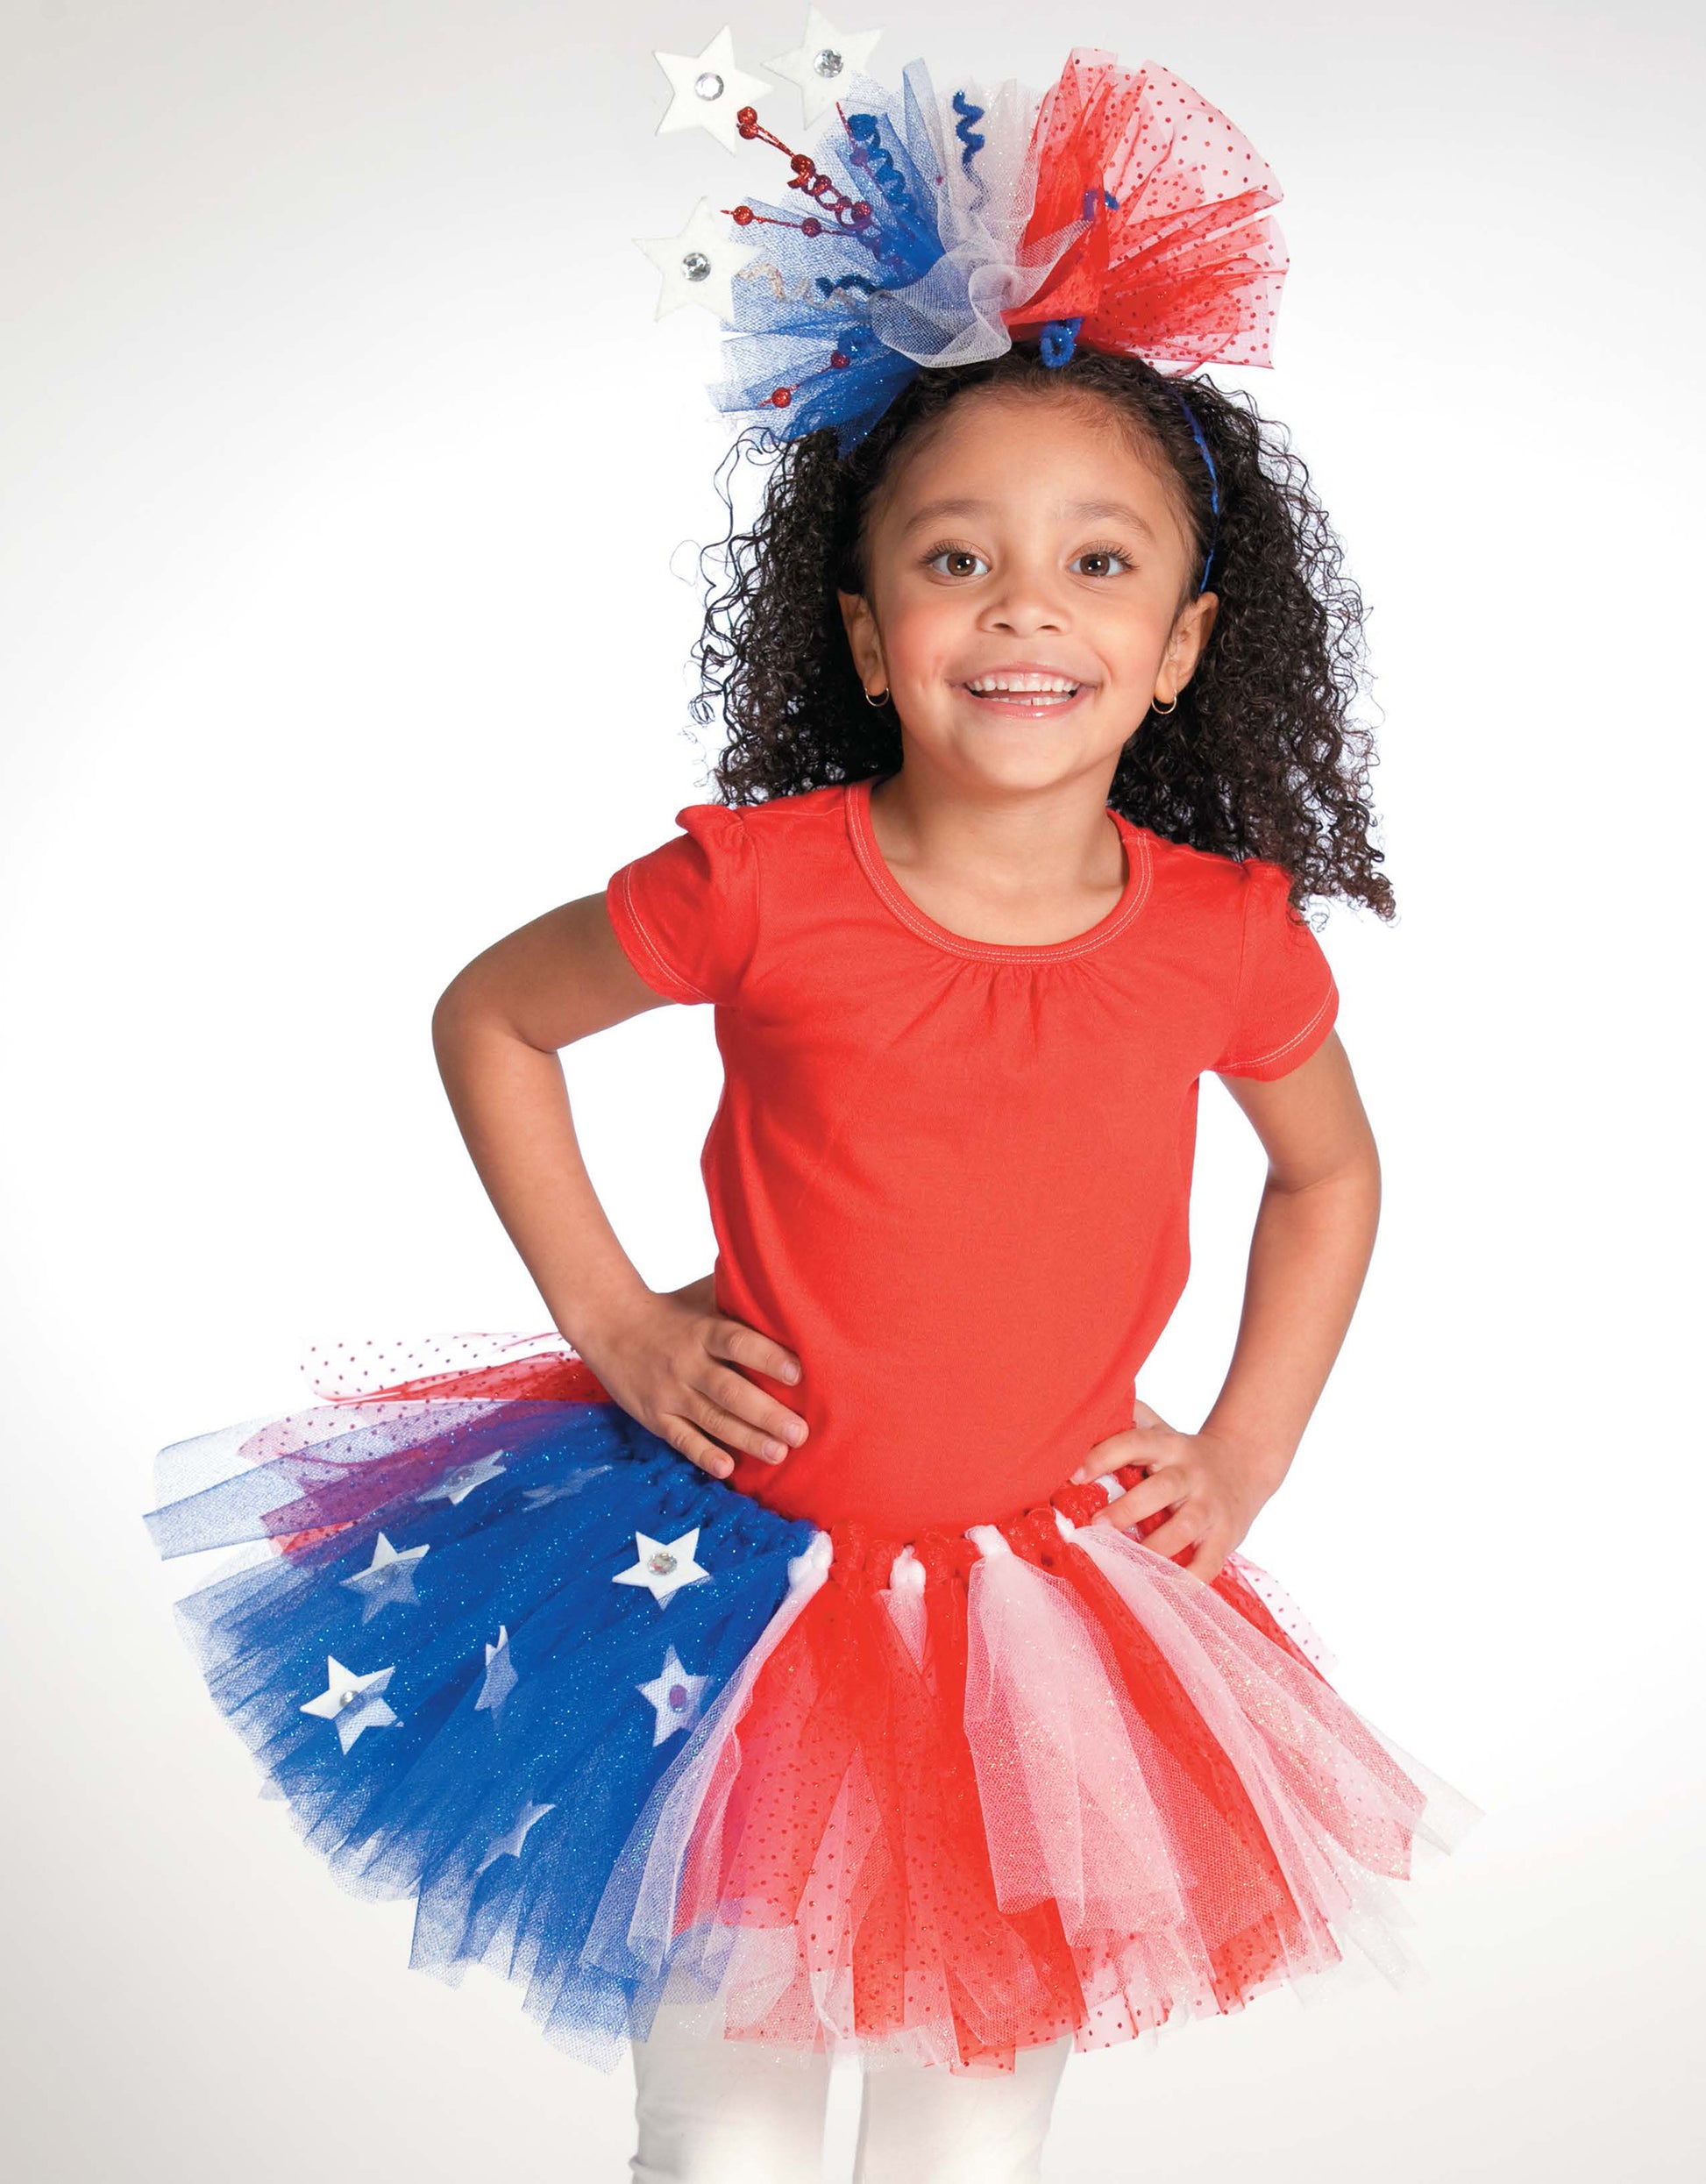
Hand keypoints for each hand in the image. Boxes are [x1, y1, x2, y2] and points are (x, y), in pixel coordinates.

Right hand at [569, 1275, 807, 1480]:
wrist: (609, 1324)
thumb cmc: (670, 1311)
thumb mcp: (701, 1296)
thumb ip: (737, 1297)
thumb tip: (785, 1289)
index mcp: (703, 1331)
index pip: (738, 1343)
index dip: (768, 1357)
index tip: (798, 1373)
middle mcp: (687, 1363)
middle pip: (730, 1391)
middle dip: (766, 1414)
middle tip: (799, 1432)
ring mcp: (669, 1392)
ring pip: (712, 1419)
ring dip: (746, 1439)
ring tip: (778, 1454)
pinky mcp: (655, 1416)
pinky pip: (680, 1439)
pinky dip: (703, 1454)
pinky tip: (727, 1468)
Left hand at [1070, 1397, 1281, 1584]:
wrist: (1247, 1465)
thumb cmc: (1186, 1454)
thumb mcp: (1162, 1430)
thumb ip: (1129, 1421)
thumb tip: (1086, 1409)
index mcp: (1168, 1446)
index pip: (1134, 1443)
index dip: (1103, 1456)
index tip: (1073, 1476)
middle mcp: (1190, 1474)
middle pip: (1161, 1489)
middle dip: (1127, 1509)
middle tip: (1095, 1527)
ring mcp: (1209, 1506)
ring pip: (1184, 1527)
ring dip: (1153, 1547)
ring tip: (1123, 1563)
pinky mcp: (1226, 1536)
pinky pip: (1209, 1561)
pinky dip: (1190, 1578)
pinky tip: (1166, 1588)